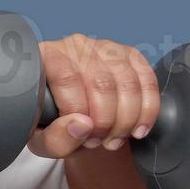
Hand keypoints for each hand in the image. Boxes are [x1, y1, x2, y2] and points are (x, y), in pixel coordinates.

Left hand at [27, 34, 158, 159]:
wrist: (69, 118)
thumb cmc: (50, 124)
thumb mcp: (41, 140)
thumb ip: (55, 138)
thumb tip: (83, 125)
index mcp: (44, 58)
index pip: (67, 79)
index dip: (79, 112)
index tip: (82, 137)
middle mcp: (74, 46)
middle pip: (101, 83)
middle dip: (105, 122)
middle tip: (97, 142)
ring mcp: (104, 48)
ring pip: (127, 82)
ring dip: (126, 120)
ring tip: (113, 139)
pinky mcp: (128, 55)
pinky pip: (147, 80)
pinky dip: (148, 110)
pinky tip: (137, 129)